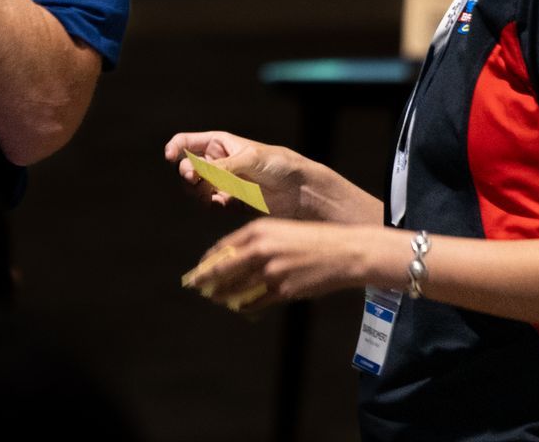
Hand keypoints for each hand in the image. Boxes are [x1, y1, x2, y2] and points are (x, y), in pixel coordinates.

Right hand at [164, 130, 313, 218]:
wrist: (299, 189)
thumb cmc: (278, 164)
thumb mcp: (250, 159)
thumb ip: (222, 166)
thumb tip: (194, 171)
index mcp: (219, 143)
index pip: (186, 142)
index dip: (175, 148)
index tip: (170, 157)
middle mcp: (217, 162)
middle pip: (187, 168)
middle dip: (187, 174)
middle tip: (195, 179)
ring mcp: (222, 182)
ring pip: (195, 189)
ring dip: (198, 192)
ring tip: (211, 194)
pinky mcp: (229, 202)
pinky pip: (210, 205)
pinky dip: (211, 205)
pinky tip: (222, 204)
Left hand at [181, 219, 385, 314]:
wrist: (344, 252)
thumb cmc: (315, 240)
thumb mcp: (283, 231)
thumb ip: (259, 243)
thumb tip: (236, 258)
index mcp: (260, 230)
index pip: (225, 247)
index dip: (209, 260)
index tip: (199, 267)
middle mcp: (261, 249)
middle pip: (224, 268)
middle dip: (206, 279)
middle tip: (193, 285)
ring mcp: (271, 271)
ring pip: (237, 287)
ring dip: (223, 295)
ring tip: (213, 298)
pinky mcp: (283, 290)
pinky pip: (257, 302)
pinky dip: (246, 306)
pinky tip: (240, 308)